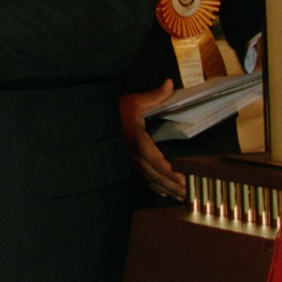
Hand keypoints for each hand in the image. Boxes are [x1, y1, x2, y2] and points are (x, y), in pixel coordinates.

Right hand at [120, 81, 186, 199]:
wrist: (91, 117)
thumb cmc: (114, 109)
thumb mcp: (135, 100)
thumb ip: (155, 95)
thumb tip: (170, 84)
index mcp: (136, 140)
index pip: (156, 160)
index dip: (170, 172)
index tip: (185, 179)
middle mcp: (131, 154)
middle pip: (155, 175)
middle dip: (174, 185)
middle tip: (190, 194)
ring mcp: (127, 160)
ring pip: (149, 179)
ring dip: (167, 189)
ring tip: (182, 197)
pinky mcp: (125, 162)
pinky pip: (141, 178)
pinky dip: (154, 187)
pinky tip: (163, 192)